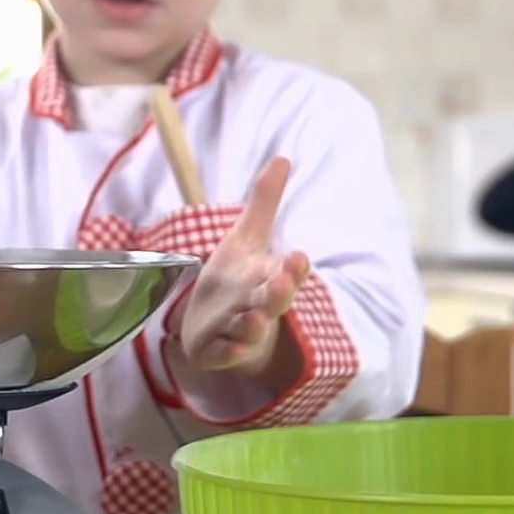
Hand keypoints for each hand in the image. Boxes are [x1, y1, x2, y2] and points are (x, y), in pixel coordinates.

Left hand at [178, 157, 311, 372]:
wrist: (214, 326)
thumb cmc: (237, 280)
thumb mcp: (246, 239)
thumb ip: (264, 202)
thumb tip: (283, 157)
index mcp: (269, 280)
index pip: (288, 273)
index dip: (294, 268)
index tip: (298, 256)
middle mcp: (259, 307)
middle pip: (273, 301)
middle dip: (278, 293)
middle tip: (283, 282)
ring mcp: (239, 332)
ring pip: (249, 330)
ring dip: (253, 324)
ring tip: (254, 317)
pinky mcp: (217, 351)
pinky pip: (223, 355)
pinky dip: (227, 354)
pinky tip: (228, 348)